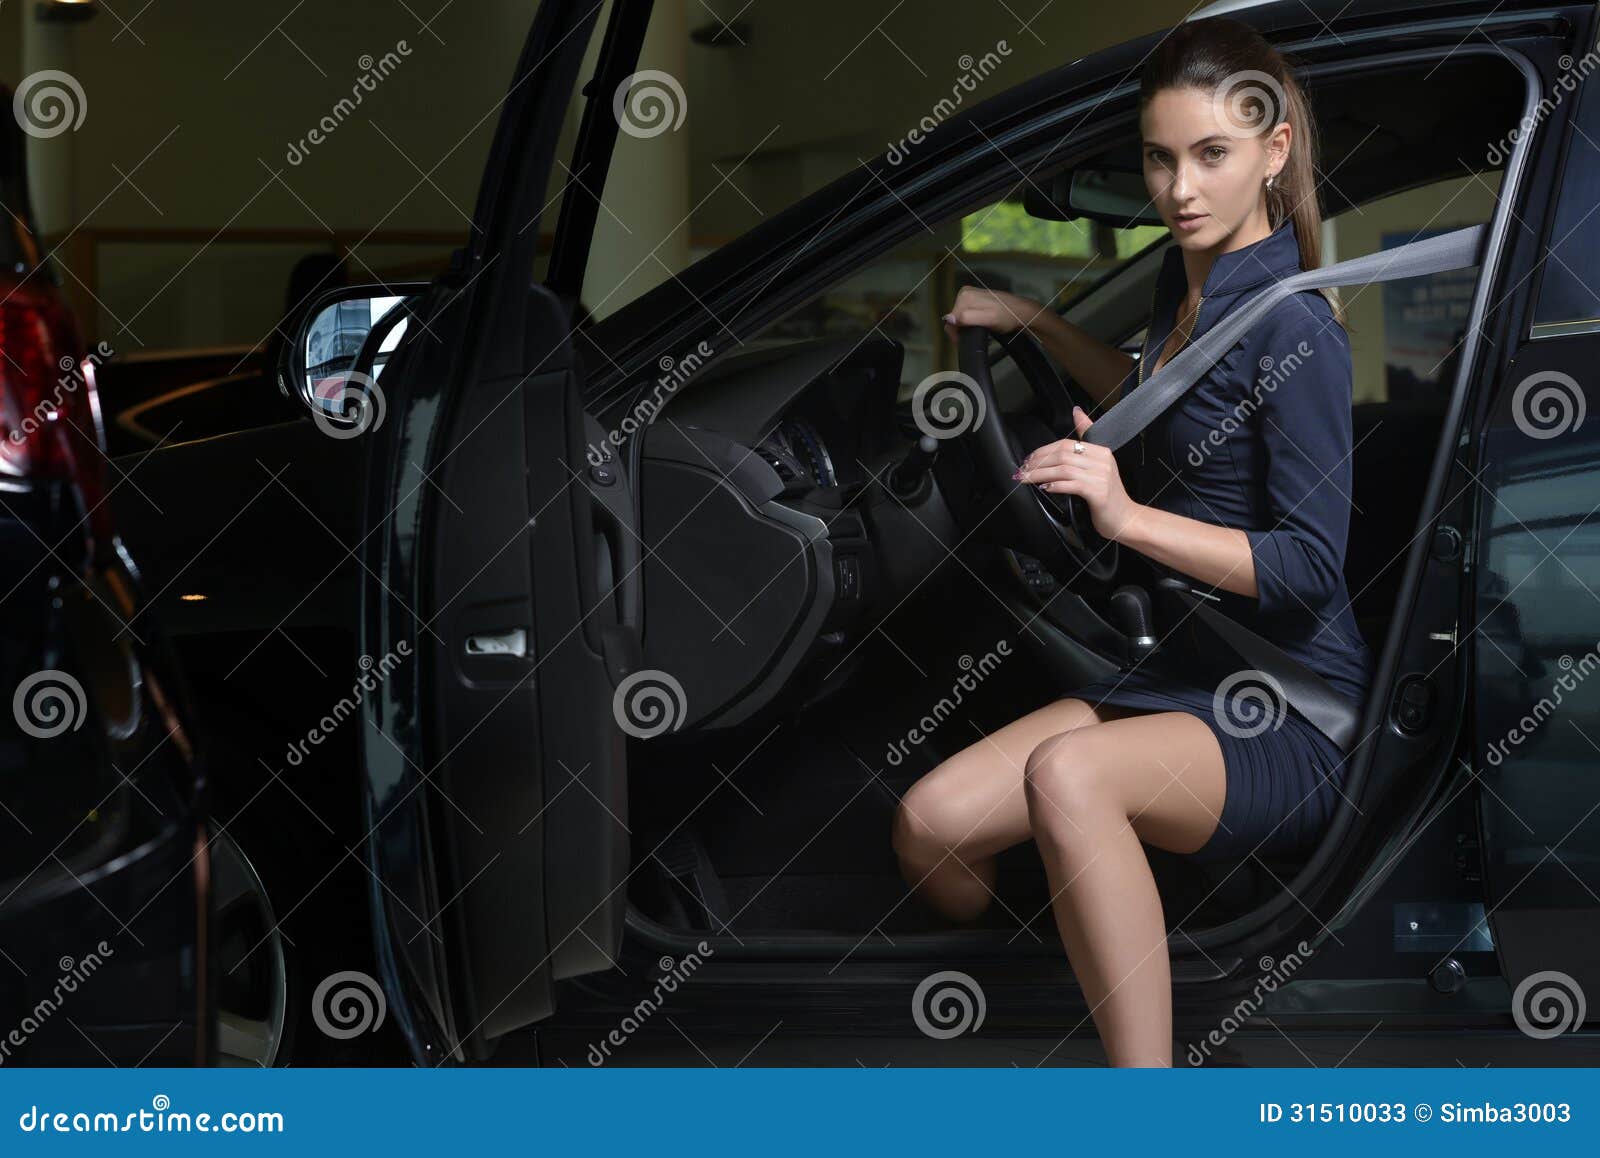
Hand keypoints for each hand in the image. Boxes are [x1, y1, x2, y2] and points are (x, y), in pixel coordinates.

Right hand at [942, 286, 1045, 341]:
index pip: (950, 319)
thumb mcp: (988, 319)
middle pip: (954, 317)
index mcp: (965, 296)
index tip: (964, 342)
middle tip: (973, 337)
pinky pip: (964, 312)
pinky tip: (978, 325)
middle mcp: (964, 292)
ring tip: (978, 331)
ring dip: (965, 326)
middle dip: (960, 329)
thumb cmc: (1006, 317)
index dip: (956, 333)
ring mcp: (969, 294)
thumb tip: (949, 319)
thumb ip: (968, 318)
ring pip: (958, 316)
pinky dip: (969, 321)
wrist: (1021, 311)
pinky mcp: (974, 297)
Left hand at [1014, 405, 1141, 541]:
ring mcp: (1101, 476)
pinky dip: (1054, 485)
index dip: (1044, 450)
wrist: (1126, 519)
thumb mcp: (1098, 466)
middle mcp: (1102, 461)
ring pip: (1063, 469)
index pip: (1067, 443)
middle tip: (1023, 470)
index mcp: (1101, 452)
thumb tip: (1077, 412)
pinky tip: (1044, 488)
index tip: (1029, 459)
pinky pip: (1070, 484)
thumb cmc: (1108, 496)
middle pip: (1062, 454)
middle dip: (1038, 462)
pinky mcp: (1098, 492)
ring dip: (1040, 474)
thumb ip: (1086, 442)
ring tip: (1027, 479)